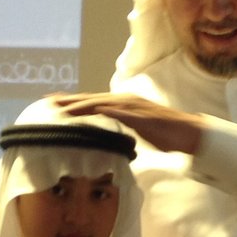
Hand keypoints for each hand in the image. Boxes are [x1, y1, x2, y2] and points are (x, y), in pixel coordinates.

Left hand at [50, 92, 206, 154]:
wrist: (188, 133)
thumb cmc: (164, 133)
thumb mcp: (135, 131)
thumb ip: (120, 129)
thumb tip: (104, 137)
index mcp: (123, 104)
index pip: (94, 102)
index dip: (74, 102)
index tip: (54, 103)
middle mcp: (126, 101)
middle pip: (93, 100)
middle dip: (70, 101)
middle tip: (49, 102)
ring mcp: (135, 107)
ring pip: (103, 104)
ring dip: (83, 105)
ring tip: (65, 109)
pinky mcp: (143, 116)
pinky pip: (123, 113)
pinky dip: (109, 112)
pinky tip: (95, 112)